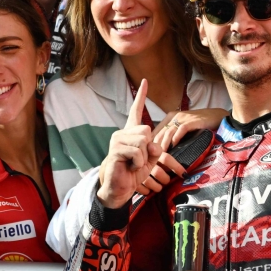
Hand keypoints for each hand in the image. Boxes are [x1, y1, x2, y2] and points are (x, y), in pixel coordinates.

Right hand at [96, 80, 185, 208]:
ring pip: (143, 141)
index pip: (136, 111)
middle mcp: (123, 133)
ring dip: (143, 158)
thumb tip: (152, 143)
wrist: (120, 188)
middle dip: (148, 148)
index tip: (145, 81)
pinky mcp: (116, 150)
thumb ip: (155, 148)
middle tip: (138, 160)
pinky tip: (129, 167)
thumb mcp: (150, 159)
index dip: (141, 96)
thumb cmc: (133, 173)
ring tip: (133, 164)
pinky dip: (138, 163)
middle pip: (147, 130)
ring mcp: (117, 140)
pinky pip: (138, 152)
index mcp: (132, 133)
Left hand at [152, 108, 227, 150]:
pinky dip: (176, 139)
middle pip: (160, 132)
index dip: (150, 143)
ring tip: (160, 156)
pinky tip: (174, 147)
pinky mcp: (192, 121)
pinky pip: (181, 130)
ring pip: (168, 132)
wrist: (217, 117)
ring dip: (164, 145)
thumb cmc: (200, 124)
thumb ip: (173, 135)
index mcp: (170, 118)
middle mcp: (174, 116)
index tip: (148, 156)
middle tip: (151, 160)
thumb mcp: (183, 128)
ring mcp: (183, 118)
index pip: (156, 131)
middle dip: (155, 146)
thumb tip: (163, 150)